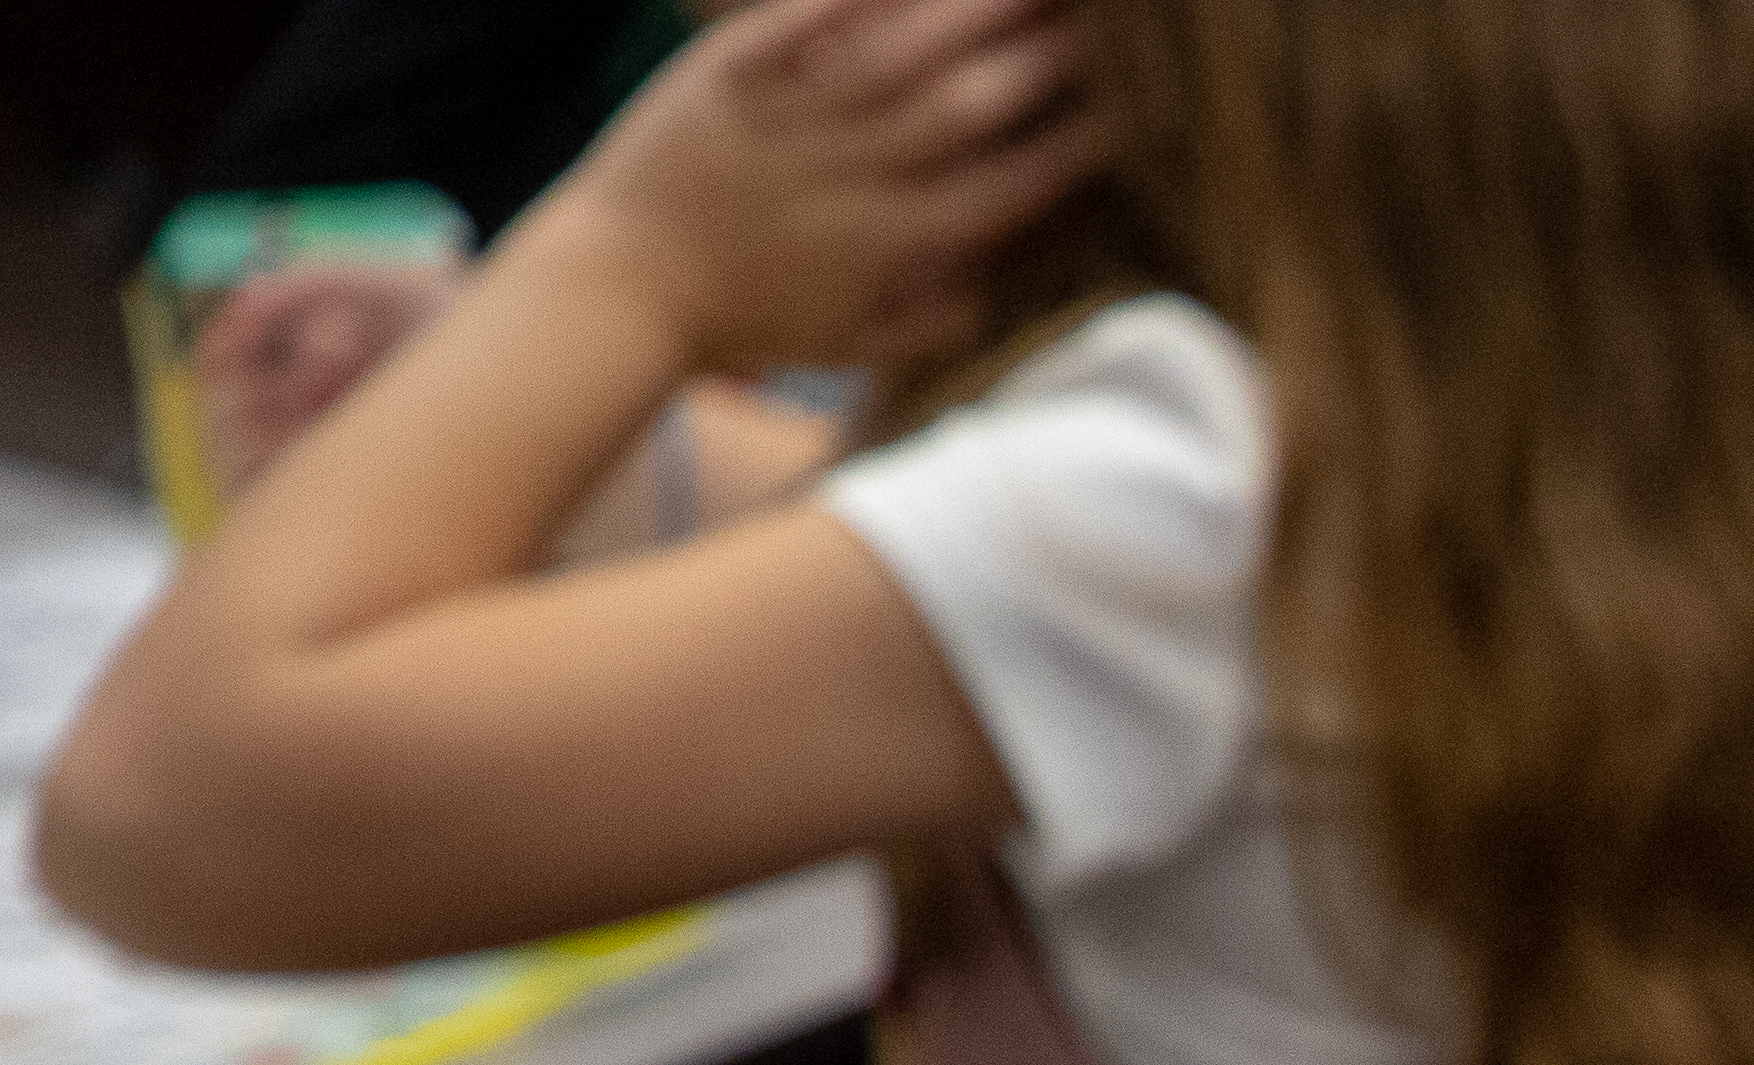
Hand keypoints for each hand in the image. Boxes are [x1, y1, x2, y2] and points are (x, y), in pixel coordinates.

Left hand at [537, 0, 1103, 378]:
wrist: (619, 285)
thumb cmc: (750, 317)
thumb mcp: (859, 343)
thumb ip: (944, 312)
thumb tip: (1019, 271)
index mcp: (896, 245)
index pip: (1011, 187)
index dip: (1077, 147)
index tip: (1134, 114)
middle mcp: (854, 177)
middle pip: (968, 108)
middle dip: (1043, 62)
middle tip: (1103, 26)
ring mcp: (791, 119)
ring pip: (898, 54)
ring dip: (972, 11)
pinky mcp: (732, 74)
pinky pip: (802, 23)